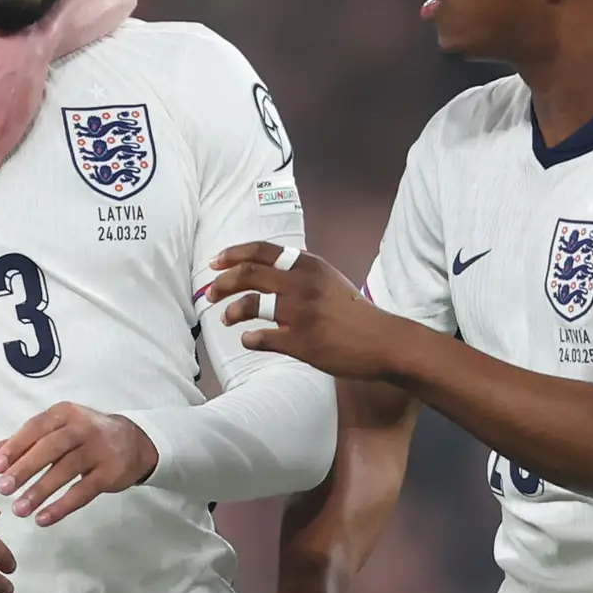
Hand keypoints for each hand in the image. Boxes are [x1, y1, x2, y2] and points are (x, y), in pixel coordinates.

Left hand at [0, 402, 157, 525]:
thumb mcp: (59, 429)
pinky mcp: (110, 472)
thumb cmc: (87, 436)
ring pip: (66, 470)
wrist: (134, 442)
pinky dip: (62, 506)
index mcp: (64, 414)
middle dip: (24, 468)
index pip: (35, 428)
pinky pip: (83, 491)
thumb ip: (28, 440)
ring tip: (19, 510)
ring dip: (40, 491)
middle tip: (3, 489)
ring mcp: (98, 449)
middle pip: (50, 448)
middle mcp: (81, 428)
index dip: (15, 447)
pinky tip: (44, 518)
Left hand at [207, 240, 394, 377]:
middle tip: (209, 294)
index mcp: (307, 265)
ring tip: (226, 318)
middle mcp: (302, 284)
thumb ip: (300, 272)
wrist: (382, 340)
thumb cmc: (355, 313)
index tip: (215, 263)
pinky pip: (262, 338)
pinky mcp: (301, 341)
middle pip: (248, 274)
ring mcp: (300, 312)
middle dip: (221, 283)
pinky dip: (249, 339)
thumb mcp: (328, 279)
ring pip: (250, 305)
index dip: (232, 254)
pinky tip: (248, 339)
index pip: (260, 250)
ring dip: (231, 311)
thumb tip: (268, 269)